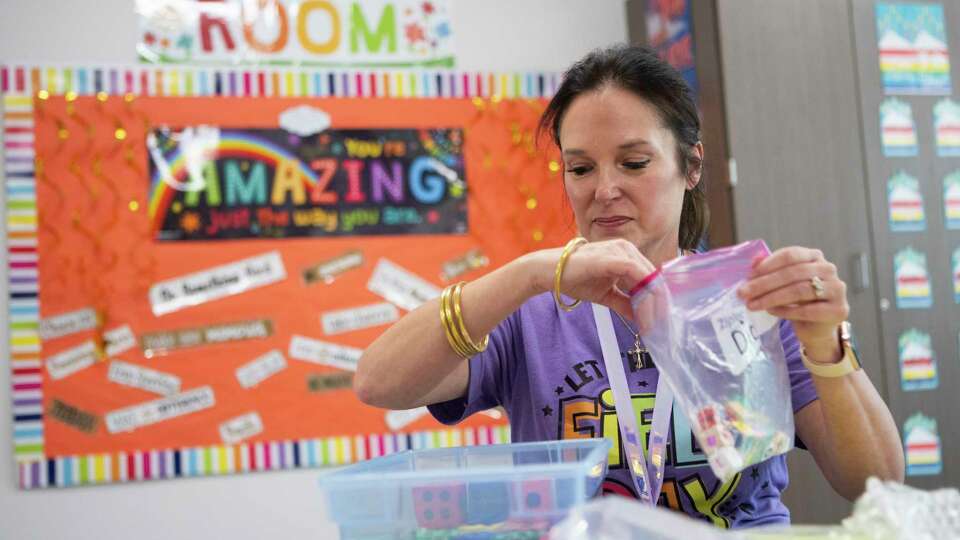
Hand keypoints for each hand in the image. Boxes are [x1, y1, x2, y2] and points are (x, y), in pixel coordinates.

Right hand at [538, 238, 654, 319]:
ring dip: (653, 305)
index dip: (658, 301)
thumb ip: (625, 303)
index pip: (651, 277)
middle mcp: (627, 249)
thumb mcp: (606, 294)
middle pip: (654, 278)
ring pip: (649, 279)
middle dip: (659, 306)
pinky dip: (644, 298)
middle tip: (658, 329)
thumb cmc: (574, 278)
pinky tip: (643, 315)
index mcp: (626, 255)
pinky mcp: (614, 257)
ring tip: (651, 326)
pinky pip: (638, 277)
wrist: (548, 272)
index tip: (659, 321)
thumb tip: (642, 319)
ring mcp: (621, 251)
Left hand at [737, 247, 848, 359]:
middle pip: (793, 273)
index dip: (768, 264)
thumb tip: (754, 260)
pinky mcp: (838, 310)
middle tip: (743, 293)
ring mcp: (837, 289)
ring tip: (753, 304)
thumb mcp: (782, 283)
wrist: (816, 327)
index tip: (749, 276)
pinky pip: (807, 310)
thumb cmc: (798, 300)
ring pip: (799, 290)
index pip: (790, 255)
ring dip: (771, 298)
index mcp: (815, 256)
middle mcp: (828, 269)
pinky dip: (786, 311)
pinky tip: (771, 312)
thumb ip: (770, 269)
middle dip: (764, 283)